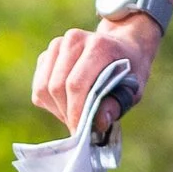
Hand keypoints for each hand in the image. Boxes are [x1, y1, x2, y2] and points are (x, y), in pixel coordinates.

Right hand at [32, 15, 158, 131]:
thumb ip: (116, 105)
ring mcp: (58, 45)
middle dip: (66, 113)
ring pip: (43, 87)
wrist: (124, 46)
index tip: (79, 132)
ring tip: (75, 114)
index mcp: (99, 45)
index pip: (76, 84)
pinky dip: (50, 102)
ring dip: (57, 109)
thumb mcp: (133, 89)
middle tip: (79, 127)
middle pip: (56, 87)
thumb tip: (98, 123)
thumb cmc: (130, 70)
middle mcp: (74, 40)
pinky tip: (69, 103)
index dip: (75, 111)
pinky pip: (39, 86)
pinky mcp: (48, 54)